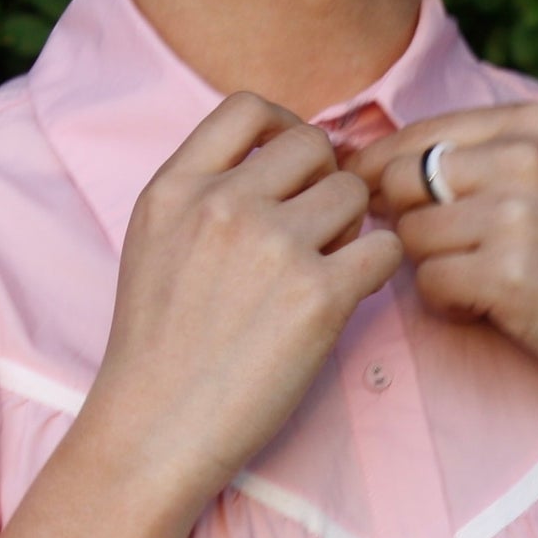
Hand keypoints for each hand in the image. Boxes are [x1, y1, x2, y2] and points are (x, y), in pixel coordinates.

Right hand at [79, 92, 403, 515]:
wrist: (154, 430)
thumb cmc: (157, 353)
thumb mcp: (153, 247)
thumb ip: (203, 195)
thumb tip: (280, 160)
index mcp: (175, 187)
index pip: (248, 107)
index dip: (285, 129)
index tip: (293, 169)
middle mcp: (223, 203)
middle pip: (313, 147)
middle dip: (323, 184)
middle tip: (314, 235)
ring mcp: (272, 246)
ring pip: (353, 195)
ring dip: (351, 229)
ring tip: (322, 274)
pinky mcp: (318, 296)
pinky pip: (383, 250)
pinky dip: (378, 270)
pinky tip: (350, 296)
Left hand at [342, 101, 537, 413]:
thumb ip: (485, 159)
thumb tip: (377, 165)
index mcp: (537, 123)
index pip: (419, 133)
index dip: (384, 171)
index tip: (378, 203)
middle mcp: (526, 157)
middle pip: (401, 181)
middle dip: (407, 221)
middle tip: (450, 253)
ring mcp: (517, 215)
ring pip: (409, 235)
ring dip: (432, 268)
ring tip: (483, 283)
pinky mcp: (507, 275)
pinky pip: (427, 283)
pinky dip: (448, 305)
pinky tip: (489, 308)